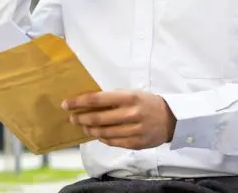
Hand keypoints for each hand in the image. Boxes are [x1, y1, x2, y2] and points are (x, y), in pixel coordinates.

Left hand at [62, 90, 176, 149]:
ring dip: (89, 129)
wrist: (172, 119)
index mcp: (128, 97)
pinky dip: (101, 138)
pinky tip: (97, 134)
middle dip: (80, 118)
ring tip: (83, 126)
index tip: (66, 104)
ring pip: (102, 132)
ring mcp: (133, 130)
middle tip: (72, 118)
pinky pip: (112, 142)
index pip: (96, 99)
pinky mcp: (135, 143)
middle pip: (97, 118)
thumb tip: (87, 102)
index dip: (78, 102)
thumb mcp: (131, 94)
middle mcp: (130, 114)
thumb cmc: (147, 103)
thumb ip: (112, 98)